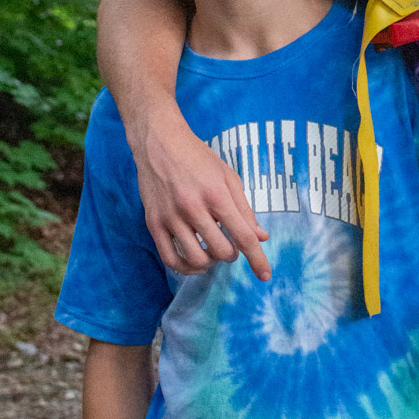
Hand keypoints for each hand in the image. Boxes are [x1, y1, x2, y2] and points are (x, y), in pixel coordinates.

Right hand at [133, 109, 270, 280]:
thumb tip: (261, 238)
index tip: (265, 276)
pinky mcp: (153, 223)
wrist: (160, 142)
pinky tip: (195, 262)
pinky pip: (170, 259)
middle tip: (230, 246)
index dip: (257, 259)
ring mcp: (171, 217)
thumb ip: (245, 210)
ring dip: (210, 262)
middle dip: (231, 255)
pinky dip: (185, 268)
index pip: (242, 236)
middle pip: (221, 251)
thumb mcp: (228, 177)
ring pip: (196, 258)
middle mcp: (193, 208)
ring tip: (212, 251)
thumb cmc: (199, 157)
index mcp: (217, 194)